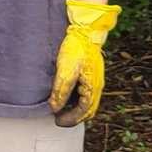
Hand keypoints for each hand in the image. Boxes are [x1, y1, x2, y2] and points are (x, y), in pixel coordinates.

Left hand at [49, 0, 120, 126]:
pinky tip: (66, 97)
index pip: (83, 111)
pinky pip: (85, 92)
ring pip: (86, 101)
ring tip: (61, 110)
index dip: (70, 119)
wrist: (85, 31)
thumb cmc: (76, 49)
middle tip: (59, 119)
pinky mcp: (90, 74)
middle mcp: (96, 86)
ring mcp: (94, 80)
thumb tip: (55, 108)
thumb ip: (60, 91)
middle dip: (73, 117)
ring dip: (74, 109)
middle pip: (87, 109)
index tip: (57, 120)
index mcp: (92, 87)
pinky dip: (76, 99)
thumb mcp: (65, 71)